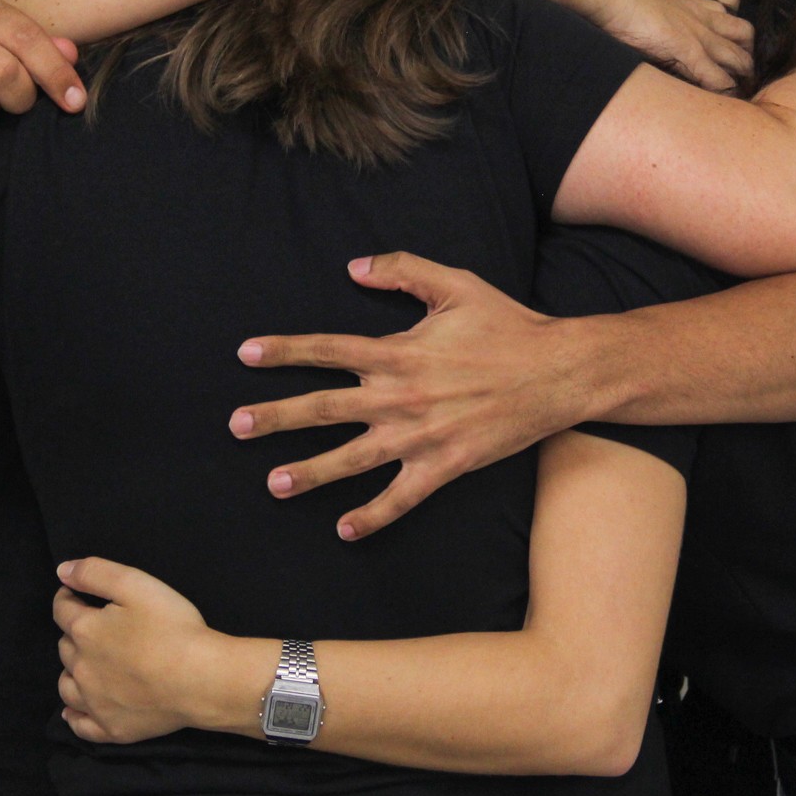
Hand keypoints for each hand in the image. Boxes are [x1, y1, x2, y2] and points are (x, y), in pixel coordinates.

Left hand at [53, 557, 223, 743]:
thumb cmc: (173, 628)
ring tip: (87, 664)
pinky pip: (81, 726)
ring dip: (72, 672)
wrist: (202, 679)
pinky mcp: (111, 729)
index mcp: (85, 631)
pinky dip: (74, 716)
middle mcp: (81, 669)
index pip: (62, 610)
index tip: (75, 595)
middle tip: (96, 628)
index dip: (68, 598)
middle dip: (74, 634)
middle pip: (64, 647)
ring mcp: (94, 703)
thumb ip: (95, 572)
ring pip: (67, 686)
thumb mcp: (135, 584)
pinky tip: (75, 711)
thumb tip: (62, 571)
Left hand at [231, 252, 586, 539]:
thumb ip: (402, 271)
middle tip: (236, 425)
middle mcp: (400, 395)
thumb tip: (354, 266)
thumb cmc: (508, 324)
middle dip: (275, 417)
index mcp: (398, 351)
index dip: (283, 351)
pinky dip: (372, 516)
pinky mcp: (446, 465)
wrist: (559, 371)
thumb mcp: (455, 284)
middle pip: (323, 408)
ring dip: (309, 472)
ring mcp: (421, 435)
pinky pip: (400, 498)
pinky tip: (343, 529)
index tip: (245, 354)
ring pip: (351, 459)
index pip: (326, 350)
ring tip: (273, 484)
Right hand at [600, 0, 752, 91]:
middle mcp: (703, 19)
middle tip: (745, 80)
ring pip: (740, 57)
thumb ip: (662, 20)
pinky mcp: (690, 51)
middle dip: (748, 58)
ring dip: (743, 76)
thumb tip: (658, 39)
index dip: (738, 40)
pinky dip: (723, 92)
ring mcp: (700, 35)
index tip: (736, 58)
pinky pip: (717, 77)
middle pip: (745, 36)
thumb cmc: (620, 0)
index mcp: (693, 7)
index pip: (729, 21)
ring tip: (740, 94)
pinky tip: (722, 104)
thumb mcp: (649, 6)